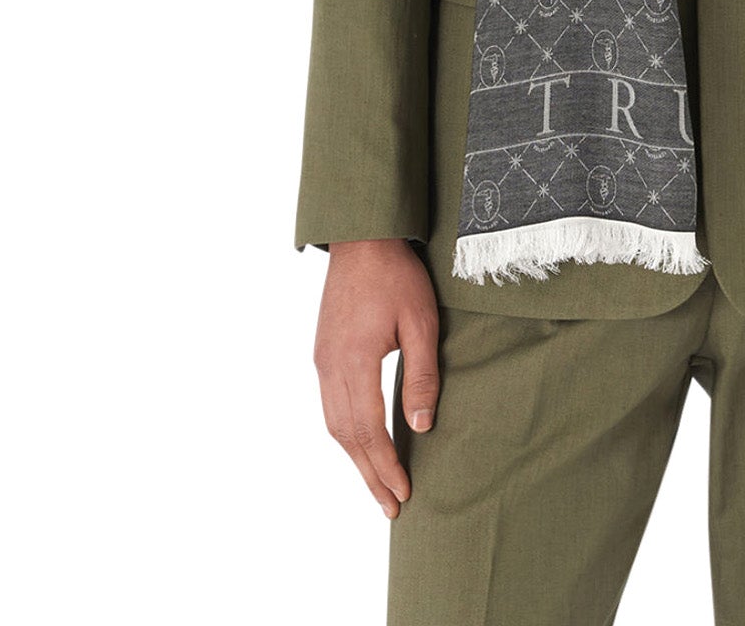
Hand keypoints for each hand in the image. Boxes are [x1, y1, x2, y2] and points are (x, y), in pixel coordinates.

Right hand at [314, 238, 440, 518]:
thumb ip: (421, 374)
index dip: (386, 466)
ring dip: (356, 458)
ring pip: (334, 424)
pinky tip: (362, 443)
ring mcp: (322, 361)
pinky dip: (346, 433)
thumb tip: (422, 424)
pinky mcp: (322, 353)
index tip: (402, 494)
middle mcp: (330, 368)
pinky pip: (330, 405)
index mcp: (353, 362)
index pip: (369, 430)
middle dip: (369, 474)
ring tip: (378, 483)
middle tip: (391, 506)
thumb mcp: (420, 321)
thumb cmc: (396, 275)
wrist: (362, 238)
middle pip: (346, 436)